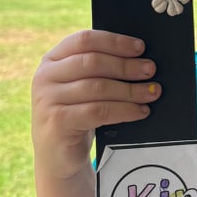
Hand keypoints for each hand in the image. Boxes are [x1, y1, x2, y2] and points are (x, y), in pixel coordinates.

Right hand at [31, 29, 160, 178]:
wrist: (59, 156)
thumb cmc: (78, 115)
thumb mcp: (82, 87)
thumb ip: (100, 69)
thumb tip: (141, 58)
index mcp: (52, 60)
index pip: (84, 40)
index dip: (115, 41)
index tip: (140, 47)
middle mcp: (45, 76)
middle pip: (93, 62)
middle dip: (126, 66)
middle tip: (150, 70)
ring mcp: (48, 100)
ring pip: (98, 87)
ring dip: (130, 89)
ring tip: (152, 92)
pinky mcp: (57, 122)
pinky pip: (98, 111)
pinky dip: (124, 110)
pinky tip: (140, 111)